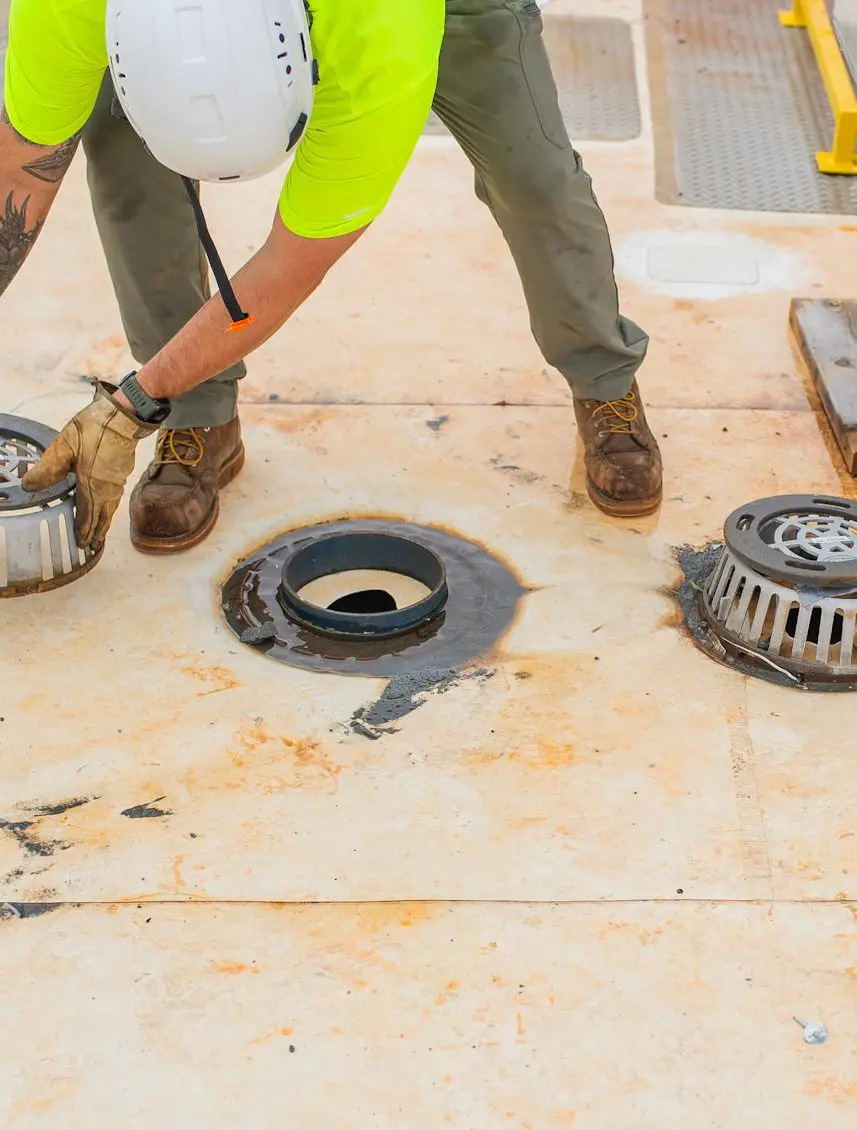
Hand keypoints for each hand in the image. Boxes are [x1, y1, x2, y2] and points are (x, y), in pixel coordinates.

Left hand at [22, 382, 157, 550]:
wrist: (125, 417)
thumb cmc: (95, 429)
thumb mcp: (64, 446)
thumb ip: (47, 468)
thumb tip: (28, 485)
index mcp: (91, 485)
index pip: (86, 514)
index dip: (82, 529)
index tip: (80, 543)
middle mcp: (107, 488)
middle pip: (102, 517)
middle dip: (96, 532)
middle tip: (93, 546)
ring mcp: (117, 481)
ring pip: (111, 508)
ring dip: (105, 522)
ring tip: (102, 533)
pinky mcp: (123, 472)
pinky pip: (116, 498)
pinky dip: (111, 508)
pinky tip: (108, 506)